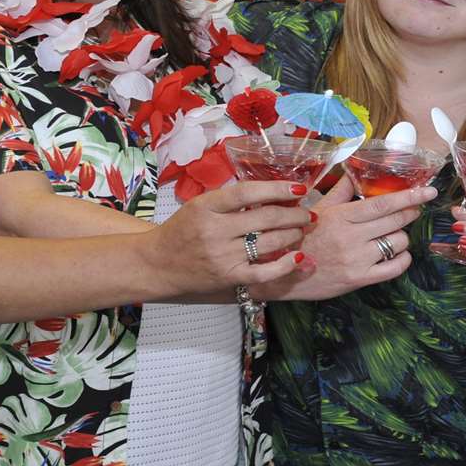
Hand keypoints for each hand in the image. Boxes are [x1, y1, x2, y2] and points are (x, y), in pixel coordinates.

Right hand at [150, 179, 315, 290]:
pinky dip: (284, 265)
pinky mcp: (229, 277)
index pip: (247, 192)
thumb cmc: (182, 230)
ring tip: (302, 228)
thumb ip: (230, 200)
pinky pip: (264, 272)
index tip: (298, 188)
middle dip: (294, 213)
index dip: (277, 188)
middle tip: (308, 211)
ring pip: (269, 242)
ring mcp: (223, 256)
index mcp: (206, 206)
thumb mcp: (199, 205)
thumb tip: (272, 192)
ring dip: (293, 234)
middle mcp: (215, 230)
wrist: (157, 264)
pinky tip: (297, 256)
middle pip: (265, 217)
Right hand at [254, 176, 432, 300]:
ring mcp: (356, 260)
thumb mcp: (317, 209)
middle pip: (395, 221)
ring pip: (398, 243)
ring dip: (401, 237)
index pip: (383, 204)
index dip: (409, 196)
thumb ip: (341, 191)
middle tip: (414, 209)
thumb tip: (354, 170)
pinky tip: (397, 253)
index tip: (428, 191)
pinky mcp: (359, 280)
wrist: (282, 273)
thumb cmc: (301, 237)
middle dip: (410, 212)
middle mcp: (351, 237)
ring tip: (391, 234)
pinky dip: (403, 259)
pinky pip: (395, 268)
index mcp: (341, 216)